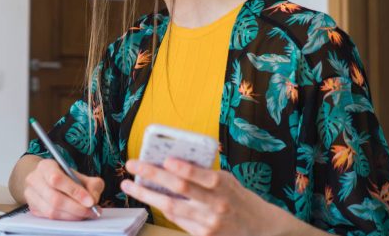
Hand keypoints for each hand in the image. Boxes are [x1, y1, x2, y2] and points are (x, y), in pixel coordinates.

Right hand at [24, 158, 104, 219]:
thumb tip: (93, 199)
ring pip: (52, 211)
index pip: (57, 179)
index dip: (75, 191)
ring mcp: (31, 195)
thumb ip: (92, 184)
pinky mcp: (33, 208)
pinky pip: (50, 218)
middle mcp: (34, 180)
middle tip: (91, 211)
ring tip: (86, 214)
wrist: (46, 180)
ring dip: (72, 215)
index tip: (90, 201)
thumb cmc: (65, 178)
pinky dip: (66, 219)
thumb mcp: (80, 175)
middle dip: (76, 207)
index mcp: (45, 166)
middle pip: (54, 198)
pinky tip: (75, 215)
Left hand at [121, 158, 311, 235]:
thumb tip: (170, 162)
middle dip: (153, 176)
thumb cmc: (238, 197)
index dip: (184, 168)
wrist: (259, 227)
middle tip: (133, 165)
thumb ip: (203, 174)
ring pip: (171, 207)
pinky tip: (149, 198)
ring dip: (146, 195)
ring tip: (129, 185)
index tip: (166, 160)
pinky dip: (162, 207)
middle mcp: (217, 205)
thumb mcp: (227, 180)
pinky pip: (177, 219)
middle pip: (180, 190)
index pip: (202, 177)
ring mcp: (209, 223)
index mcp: (224, 186)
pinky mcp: (203, 235)